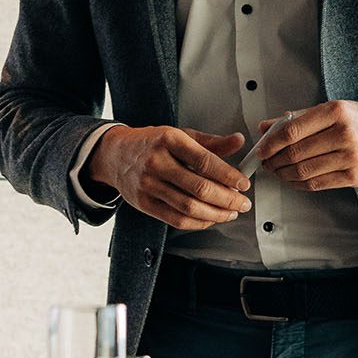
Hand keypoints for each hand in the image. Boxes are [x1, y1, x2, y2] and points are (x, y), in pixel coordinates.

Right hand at [87, 125, 249, 228]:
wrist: (114, 155)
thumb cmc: (151, 143)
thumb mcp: (180, 135)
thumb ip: (211, 142)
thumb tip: (238, 141)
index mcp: (169, 140)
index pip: (204, 161)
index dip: (228, 175)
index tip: (243, 183)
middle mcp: (156, 162)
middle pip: (199, 188)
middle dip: (227, 199)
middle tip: (242, 203)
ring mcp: (148, 185)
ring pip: (188, 207)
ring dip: (215, 214)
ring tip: (230, 213)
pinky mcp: (144, 203)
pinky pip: (175, 219)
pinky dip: (198, 223)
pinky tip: (210, 218)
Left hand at [254, 101, 357, 190]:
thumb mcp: (334, 109)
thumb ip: (298, 118)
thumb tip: (265, 127)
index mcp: (336, 111)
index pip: (292, 130)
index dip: (270, 143)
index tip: (261, 149)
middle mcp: (343, 133)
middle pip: (295, 152)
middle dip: (274, 160)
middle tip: (266, 162)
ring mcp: (350, 157)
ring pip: (303, 170)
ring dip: (283, 173)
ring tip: (276, 170)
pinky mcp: (354, 177)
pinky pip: (316, 183)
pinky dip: (298, 183)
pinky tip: (291, 179)